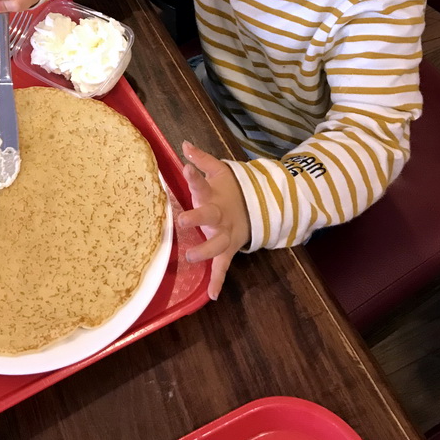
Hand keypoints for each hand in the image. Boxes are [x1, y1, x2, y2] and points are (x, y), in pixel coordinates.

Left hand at [176, 141, 249, 300]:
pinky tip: (212, 295)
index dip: (195, 176)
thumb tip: (184, 144)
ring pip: (217, 244)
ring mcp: (226, 234)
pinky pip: (223, 266)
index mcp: (214, 194)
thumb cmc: (229, 188)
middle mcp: (220, 215)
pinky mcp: (228, 249)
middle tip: (182, 221)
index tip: (185, 169)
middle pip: (210, 216)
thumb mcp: (218, 170)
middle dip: (197, 218)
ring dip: (205, 251)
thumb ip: (201, 159)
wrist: (257, 207)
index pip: (203, 183)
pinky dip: (218, 280)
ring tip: (191, 257)